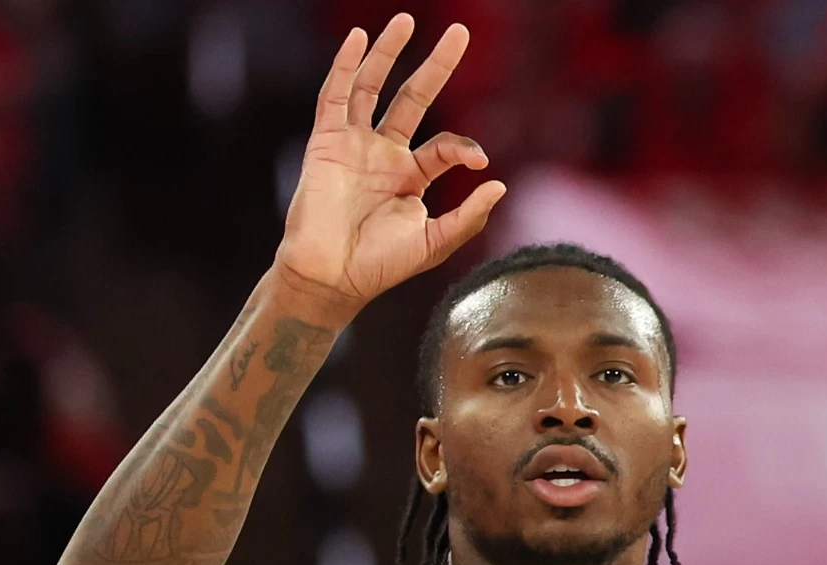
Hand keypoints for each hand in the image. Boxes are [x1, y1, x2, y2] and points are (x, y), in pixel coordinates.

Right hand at [274, 14, 506, 318]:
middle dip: (436, 66)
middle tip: (461, 32)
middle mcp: (384, 154)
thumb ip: (469, 216)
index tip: (478, 160)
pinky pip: (336, 96)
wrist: (331, 276)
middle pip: (413, 98)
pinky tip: (359, 39)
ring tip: (406, 21)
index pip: (444, 146)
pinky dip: (345, 66)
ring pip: (372, 87)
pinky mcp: (325, 142)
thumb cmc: (379, 266)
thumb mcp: (434, 243)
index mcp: (411, 177)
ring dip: (387, 53)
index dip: (463, 147)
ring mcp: (354, 145)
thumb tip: (500, 184)